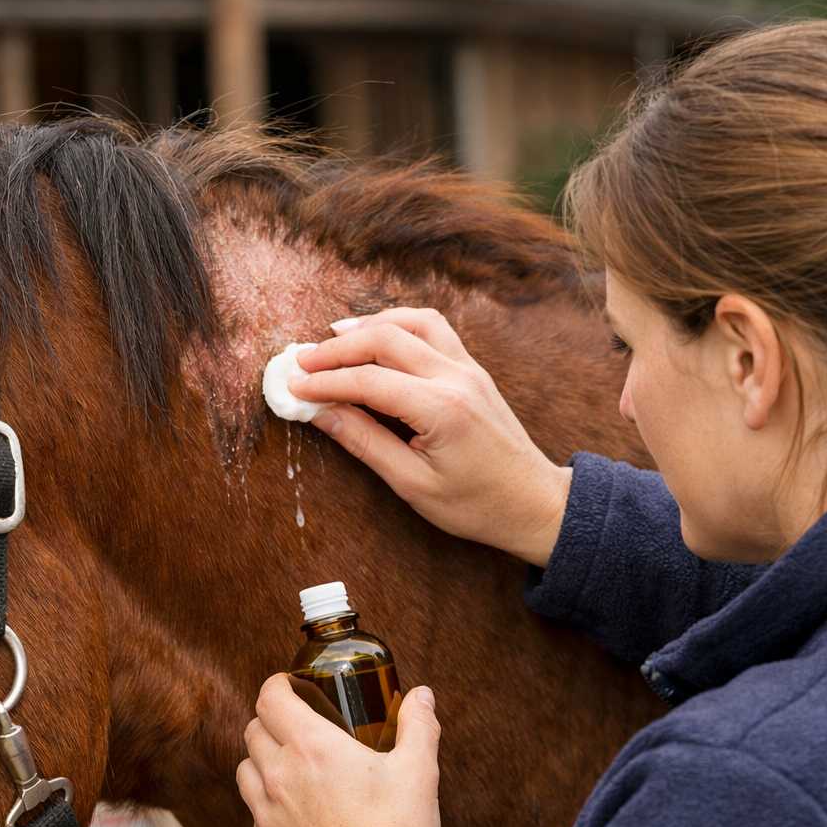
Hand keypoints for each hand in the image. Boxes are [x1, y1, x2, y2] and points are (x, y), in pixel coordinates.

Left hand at [236, 674, 441, 826]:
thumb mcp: (418, 769)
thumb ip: (419, 724)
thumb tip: (423, 694)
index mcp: (312, 747)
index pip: (270, 699)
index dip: (277, 685)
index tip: (290, 685)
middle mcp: (280, 775)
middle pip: (253, 730)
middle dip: (271, 720)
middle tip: (298, 724)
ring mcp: (267, 815)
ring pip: (245, 770)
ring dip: (262, 760)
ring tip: (290, 766)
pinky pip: (254, 814)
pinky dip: (267, 803)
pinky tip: (296, 811)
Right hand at [290, 307, 570, 566]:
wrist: (534, 502)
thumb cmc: (477, 504)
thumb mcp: (413, 484)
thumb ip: (365, 443)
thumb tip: (321, 413)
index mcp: (441, 409)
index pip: (368, 381)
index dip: (325, 382)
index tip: (293, 387)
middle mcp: (456, 378)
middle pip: (385, 339)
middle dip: (337, 348)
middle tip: (301, 361)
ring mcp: (468, 369)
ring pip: (412, 322)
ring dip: (369, 325)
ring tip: (333, 339)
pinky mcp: (473, 370)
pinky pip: (433, 330)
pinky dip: (399, 325)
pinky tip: (377, 338)